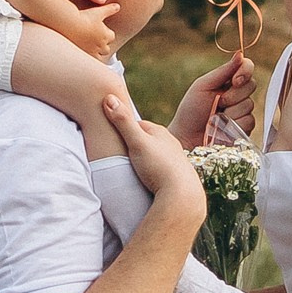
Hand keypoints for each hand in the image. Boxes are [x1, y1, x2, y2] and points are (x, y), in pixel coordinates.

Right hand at [76, 0, 120, 61]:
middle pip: (106, 49)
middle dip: (103, 45)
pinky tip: (84, 53)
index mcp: (106, 35)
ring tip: (91, 47)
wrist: (69, 24)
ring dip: (97, 53)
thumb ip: (110, 9)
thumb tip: (118, 6)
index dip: (107, 33)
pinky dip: (89, 58)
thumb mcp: (99, 12)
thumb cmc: (84, 17)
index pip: (111, 37)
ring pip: (99, 56)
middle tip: (96, 39)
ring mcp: (91, 51)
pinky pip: (89, 60)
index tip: (101, 29)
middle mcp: (100, 45)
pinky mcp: (83, 54)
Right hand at [101, 86, 205, 222]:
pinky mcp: (176, 176)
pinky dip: (152, 170)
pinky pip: (160, 169)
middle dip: (134, 142)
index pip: (138, 124)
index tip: (112, 132)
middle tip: (119, 150)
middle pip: (147, 139)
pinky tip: (147, 179)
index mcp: (160, 132)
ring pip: (155, 154)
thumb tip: (109, 97)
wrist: (181, 195)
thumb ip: (123, 122)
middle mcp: (170, 143)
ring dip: (144, 158)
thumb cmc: (158, 166)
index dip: (124, 127)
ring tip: (131, 166)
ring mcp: (175, 159)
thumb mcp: (137, 142)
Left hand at [170, 49, 254, 145]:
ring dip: (231, 112)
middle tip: (218, 103)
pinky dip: (233, 125)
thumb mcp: (203, 86)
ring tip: (215, 119)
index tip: (235, 81)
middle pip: (251, 85)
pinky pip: (249, 121)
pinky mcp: (245, 129)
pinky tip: (221, 129)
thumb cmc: (190, 111)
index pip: (247, 67)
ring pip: (249, 105)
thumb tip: (240, 54)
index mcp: (227, 81)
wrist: (186, 137)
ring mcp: (242, 112)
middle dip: (234, 95)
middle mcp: (237, 95)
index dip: (245, 71)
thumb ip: (223, 71)